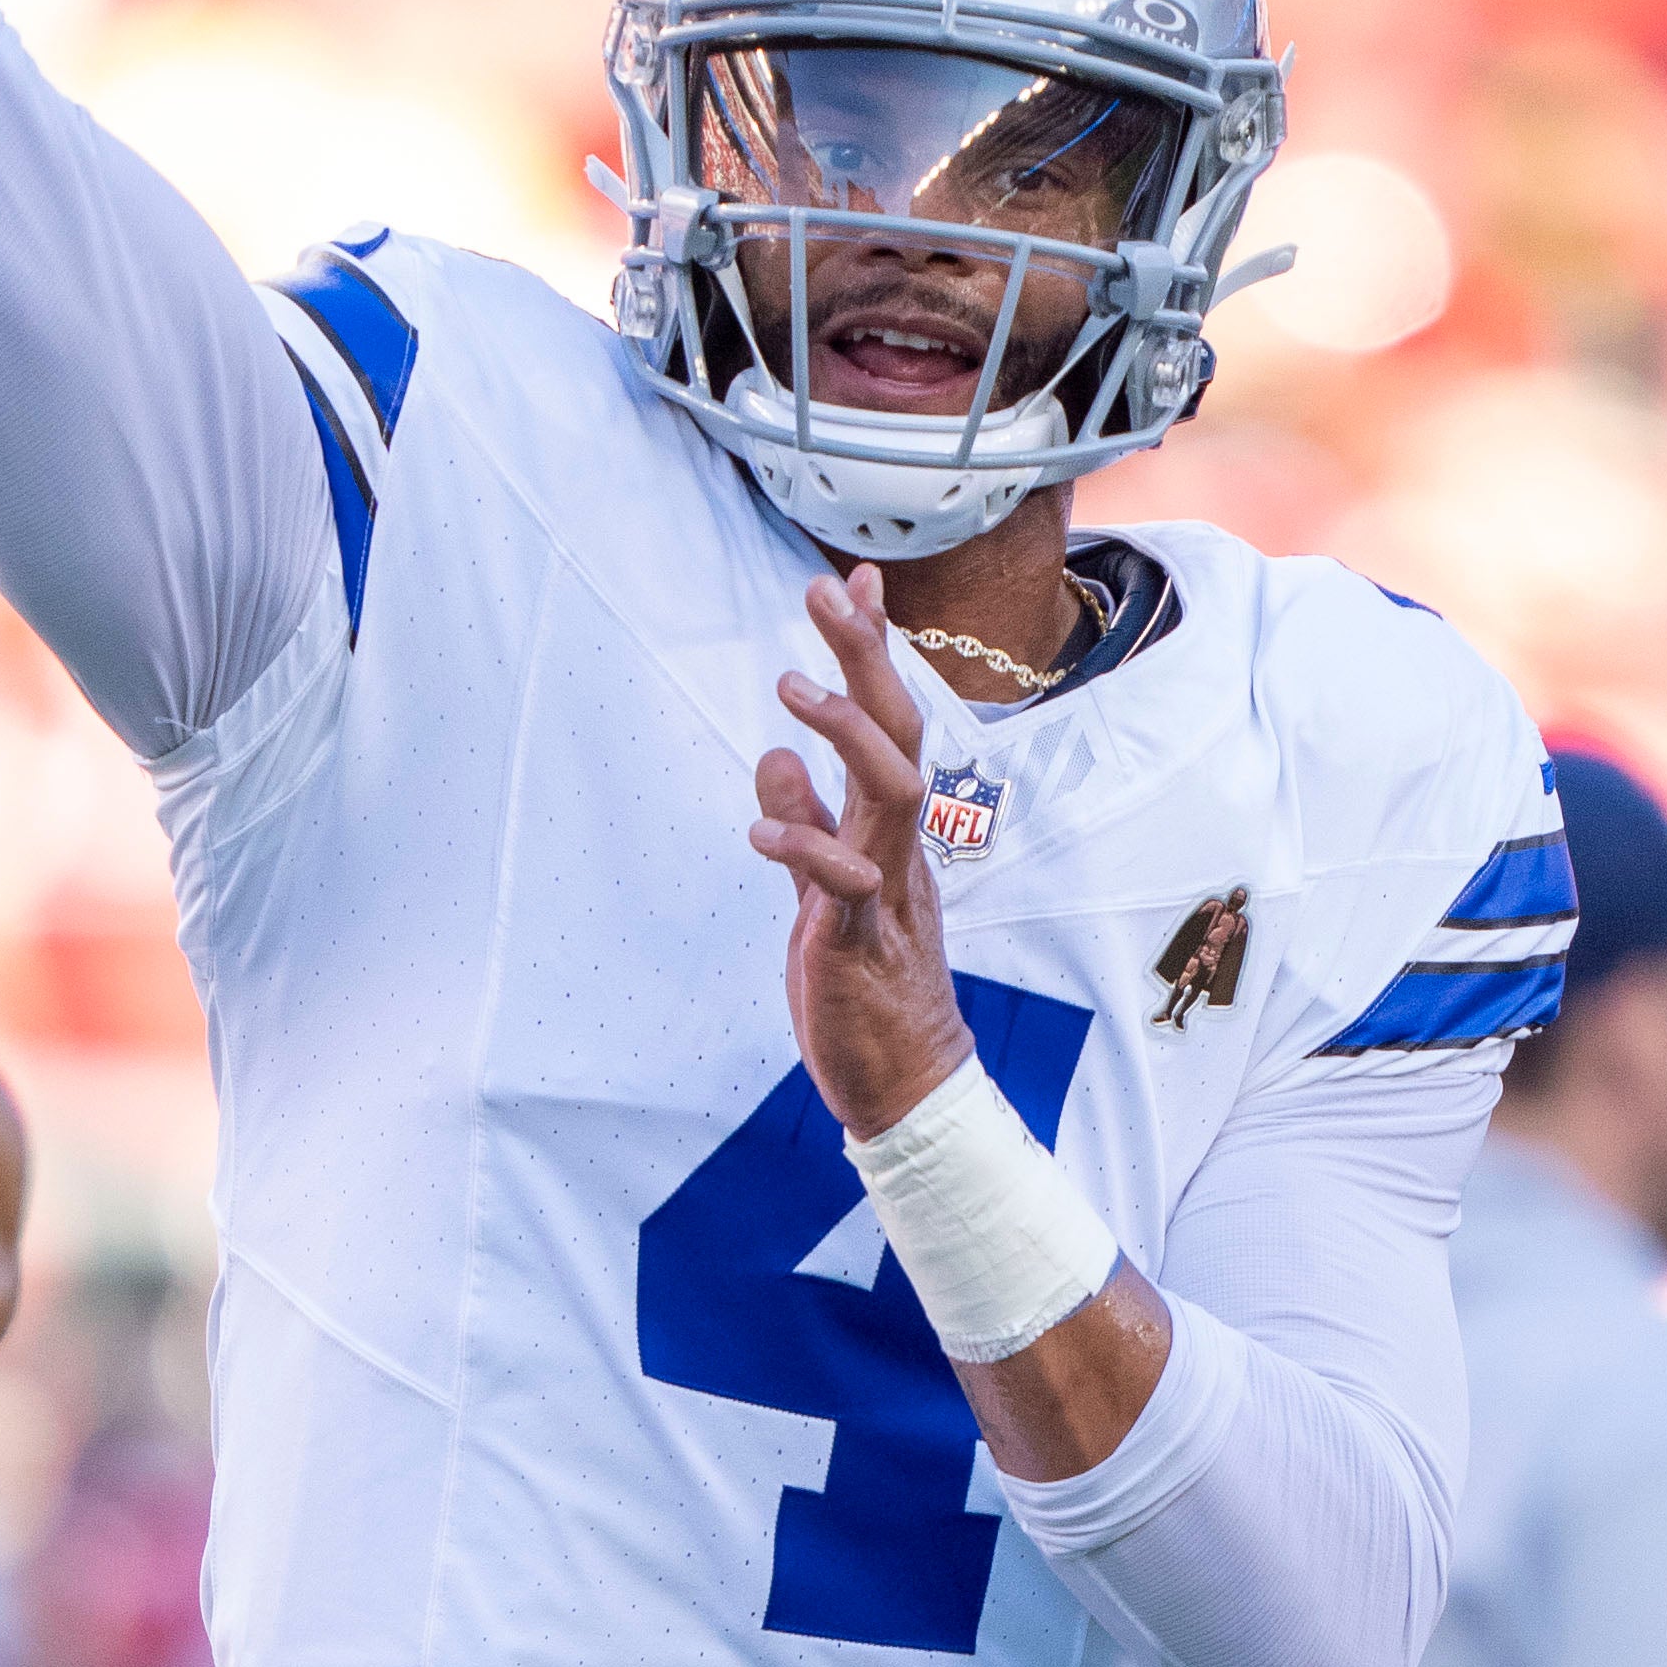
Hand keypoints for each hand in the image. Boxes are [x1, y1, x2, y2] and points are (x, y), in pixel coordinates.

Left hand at [754, 569, 978, 1142]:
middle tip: (825, 592)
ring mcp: (886, 893)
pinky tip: (762, 831)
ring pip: (891, 792)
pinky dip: (808, 849)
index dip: (872, 654)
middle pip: (899, 734)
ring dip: (846, 733)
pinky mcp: (861, 943)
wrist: (905, 1086)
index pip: (888, 724)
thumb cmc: (865, 987)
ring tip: (789, 689)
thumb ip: (804, 823)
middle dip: (866, 659)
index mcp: (886, 833)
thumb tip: (777, 755)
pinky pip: (845, 885)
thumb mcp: (819, 891)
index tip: (852, 581)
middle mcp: (896, 849)